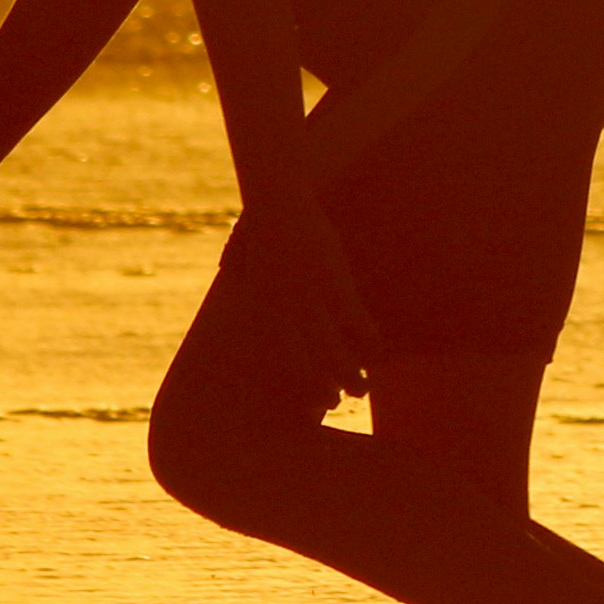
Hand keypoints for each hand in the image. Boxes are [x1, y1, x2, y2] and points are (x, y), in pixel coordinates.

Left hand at [223, 194, 383, 416]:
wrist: (278, 204)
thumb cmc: (263, 217)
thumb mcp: (243, 245)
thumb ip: (236, 258)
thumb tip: (226, 263)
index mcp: (266, 310)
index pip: (284, 361)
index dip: (302, 385)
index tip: (316, 398)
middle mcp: (286, 315)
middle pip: (310, 367)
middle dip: (327, 389)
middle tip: (345, 400)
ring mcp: (311, 303)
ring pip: (335, 354)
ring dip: (352, 376)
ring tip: (365, 388)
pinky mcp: (336, 287)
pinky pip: (356, 326)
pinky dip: (369, 343)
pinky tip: (377, 351)